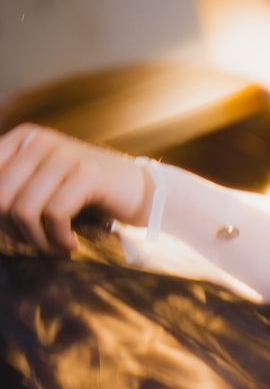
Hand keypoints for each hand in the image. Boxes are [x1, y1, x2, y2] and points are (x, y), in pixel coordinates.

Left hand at [0, 124, 150, 254]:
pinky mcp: (86, 174)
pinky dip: (59, 239)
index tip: (18, 232)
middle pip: (1, 198)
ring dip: (39, 242)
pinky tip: (72, 246)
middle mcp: (40, 141)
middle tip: (37, 245)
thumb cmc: (87, 194)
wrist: (138, 191)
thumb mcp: (45, 184)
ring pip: (25, 210)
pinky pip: (55, 215)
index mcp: (23, 138)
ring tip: (56, 250)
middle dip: (15, 232)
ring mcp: (64, 155)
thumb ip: (16, 189)